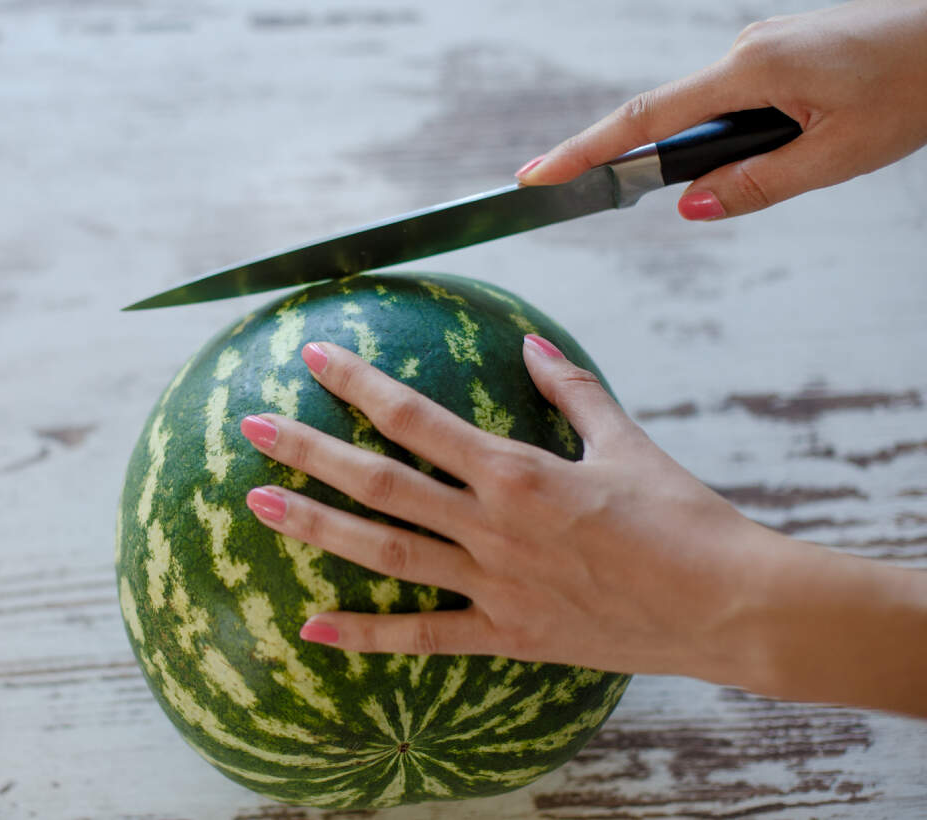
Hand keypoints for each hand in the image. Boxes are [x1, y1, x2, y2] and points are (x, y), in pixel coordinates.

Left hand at [239, 339, 926, 716]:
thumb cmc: (683, 518)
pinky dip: (368, 636)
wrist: (728, 607)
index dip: (359, 385)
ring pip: (388, 552)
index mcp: (519, 471)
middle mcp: (493, 526)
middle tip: (252, 426)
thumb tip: (532, 343)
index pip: (418, 418)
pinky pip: (425, 638)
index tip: (313, 358)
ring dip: (319, 526)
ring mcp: (495, 585)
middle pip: (382, 482)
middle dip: (310, 450)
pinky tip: (314, 627)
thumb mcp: (627, 442)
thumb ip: (571, 391)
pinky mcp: (509, 635)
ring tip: (259, 504)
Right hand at [515, 0, 926, 219]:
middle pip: (672, 118)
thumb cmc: (916, 83)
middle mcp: (745, 50)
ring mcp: (764, 48)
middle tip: (674, 195)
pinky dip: (744, 134)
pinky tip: (798, 142)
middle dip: (659, 164)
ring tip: (800, 158)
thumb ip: (757, 184)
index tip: (537, 175)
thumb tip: (692, 207)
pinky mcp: (783, 52)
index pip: (644, 121)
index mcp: (749, 69)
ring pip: (713, 114)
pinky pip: (740, 100)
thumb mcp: (838, 154)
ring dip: (725, 152)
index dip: (584, 151)